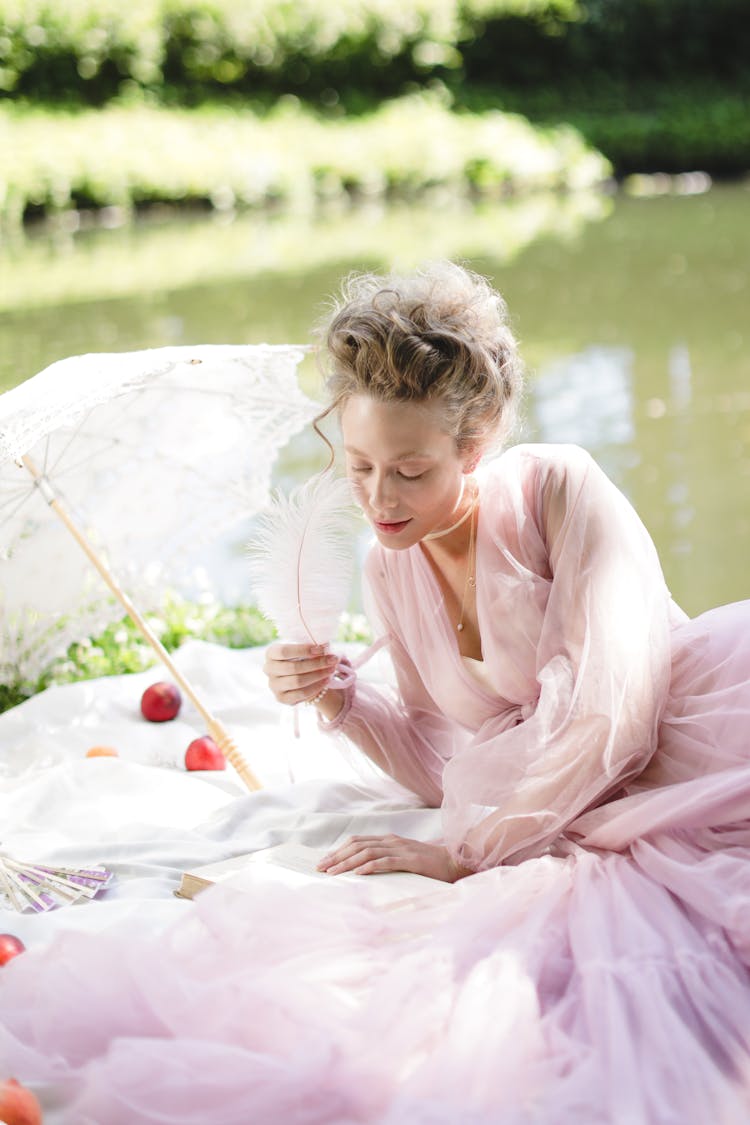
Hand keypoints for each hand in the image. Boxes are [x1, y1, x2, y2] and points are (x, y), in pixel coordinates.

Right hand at [263, 641, 338, 705]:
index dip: (303, 650)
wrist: (299, 677)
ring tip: (331, 670)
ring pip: (298, 681)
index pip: (284, 651)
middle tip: (332, 660)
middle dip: (316, 664)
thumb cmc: (301, 658)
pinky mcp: (281, 698)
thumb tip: (326, 648)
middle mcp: (268, 669)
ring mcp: (273, 685)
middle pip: (293, 667)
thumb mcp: (304, 650)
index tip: (322, 649)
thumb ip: (312, 648)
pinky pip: (301, 693)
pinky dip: (316, 687)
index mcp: (271, 653)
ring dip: (318, 675)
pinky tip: (326, 680)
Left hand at [317, 834, 471, 883]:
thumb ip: (386, 860)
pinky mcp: (410, 859)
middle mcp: (392, 841)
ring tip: (333, 873)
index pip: (357, 841)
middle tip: (320, 868)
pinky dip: (369, 866)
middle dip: (336, 856)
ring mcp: (401, 849)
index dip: (338, 850)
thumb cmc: (429, 865)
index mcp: (389, 840)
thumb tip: (363, 871)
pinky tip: (358, 873)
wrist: (455, 862)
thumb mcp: (404, 859)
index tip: (323, 862)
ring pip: (367, 852)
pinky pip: (385, 861)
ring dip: (347, 863)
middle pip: (357, 845)